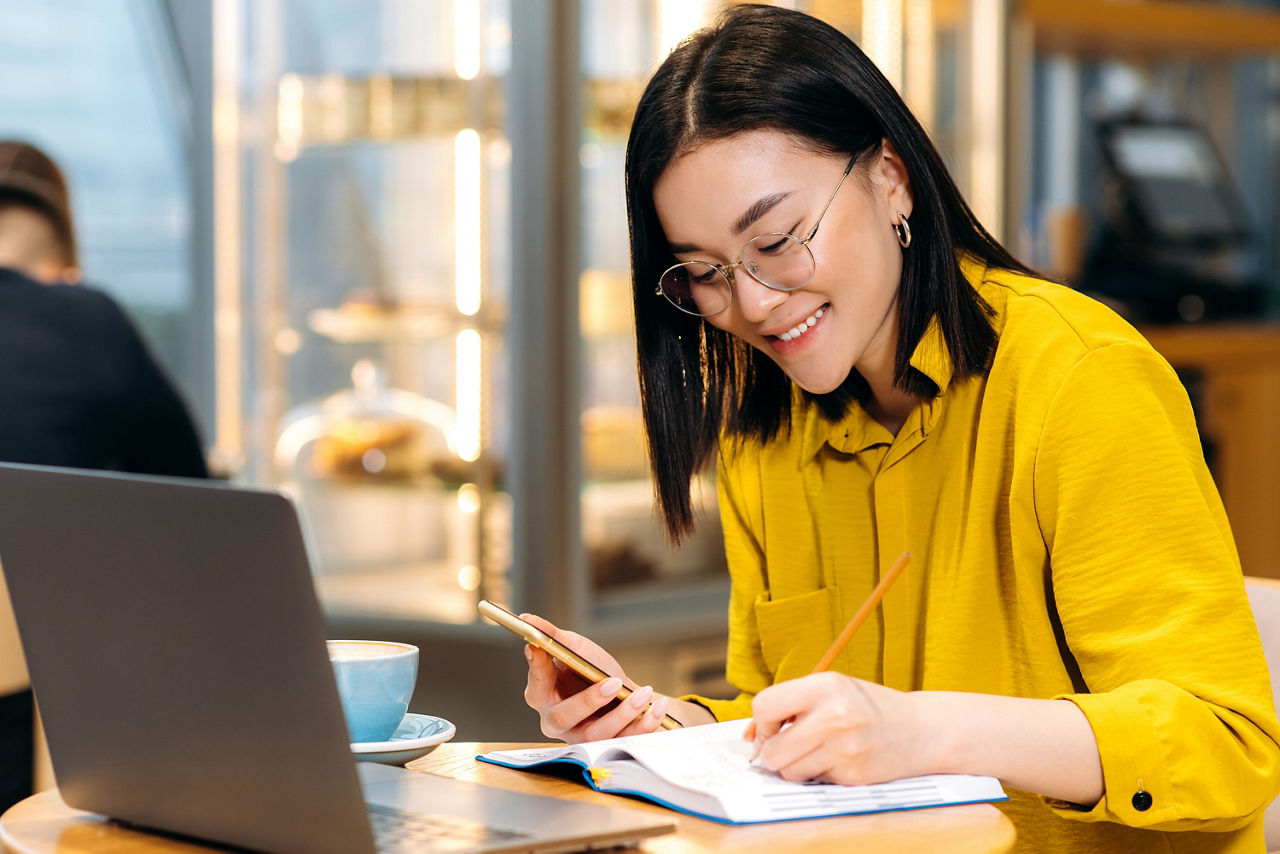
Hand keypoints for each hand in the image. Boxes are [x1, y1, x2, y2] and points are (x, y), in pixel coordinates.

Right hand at [520, 613, 672, 742]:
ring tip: (643, 695)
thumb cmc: (591, 670)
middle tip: (613, 683)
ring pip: (597, 734)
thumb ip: (552, 636)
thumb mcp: (575, 649)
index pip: (536, 683)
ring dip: (623, 714)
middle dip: (589, 700)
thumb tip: (526, 619)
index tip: (540, 648)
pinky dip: (644, 725)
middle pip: (564, 718)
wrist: (623, 693)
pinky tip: (656, 707)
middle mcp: (557, 721)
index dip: (537, 668)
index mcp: (542, 695)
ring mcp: (582, 737)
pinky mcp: (608, 746)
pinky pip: (625, 741)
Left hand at [749, 672, 933, 784]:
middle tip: (792, 744)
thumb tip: (748, 737)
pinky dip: (819, 775)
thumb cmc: (866, 707)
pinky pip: (813, 782)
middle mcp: (836, 715)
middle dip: (775, 751)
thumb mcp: (831, 689)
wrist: (921, 730)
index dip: (763, 720)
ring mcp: (846, 749)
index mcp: (826, 685)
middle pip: (773, 750)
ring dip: (796, 766)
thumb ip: (790, 705)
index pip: (765, 705)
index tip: (775, 724)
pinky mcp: (853, 776)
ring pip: (789, 772)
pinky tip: (839, 760)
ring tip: (819, 750)